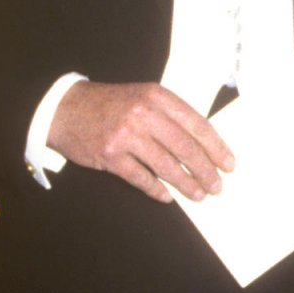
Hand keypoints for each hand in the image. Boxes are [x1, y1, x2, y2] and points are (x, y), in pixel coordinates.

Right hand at [50, 79, 233, 202]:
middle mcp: (143, 113)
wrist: (65, 109)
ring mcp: (126, 135)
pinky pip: (141, 178)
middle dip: (205, 171)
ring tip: (198, 195)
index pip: (196, 124)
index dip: (216, 147)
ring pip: (167, 166)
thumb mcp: (141, 97)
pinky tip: (166, 196)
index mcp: (156, 96)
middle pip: (185, 148)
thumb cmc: (109, 105)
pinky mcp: (110, 155)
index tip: (228, 164)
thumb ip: (169, 115)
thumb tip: (202, 146)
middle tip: (216, 186)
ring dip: (186, 185)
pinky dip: (157, 190)